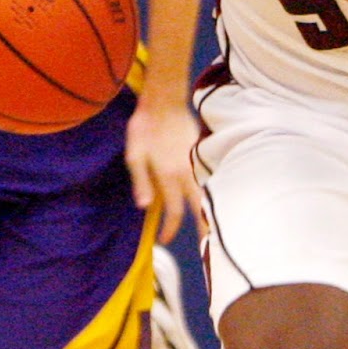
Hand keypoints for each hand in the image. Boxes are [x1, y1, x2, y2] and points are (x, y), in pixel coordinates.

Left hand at [124, 99, 200, 243]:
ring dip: (209, 211)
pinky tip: (211, 198)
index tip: (163, 241)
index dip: (169, 229)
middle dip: (202, 228)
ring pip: (206, 193)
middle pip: (198, 207)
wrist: (164, 101)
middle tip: (207, 246)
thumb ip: (141, 181)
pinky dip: (211, 193)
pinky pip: (208, 179)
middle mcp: (186, 172)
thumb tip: (144, 207)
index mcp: (168, 176)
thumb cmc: (144, 128)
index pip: (173, 211)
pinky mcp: (201, 154)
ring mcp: (196, 163)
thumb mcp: (134, 156)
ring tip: (212, 226)